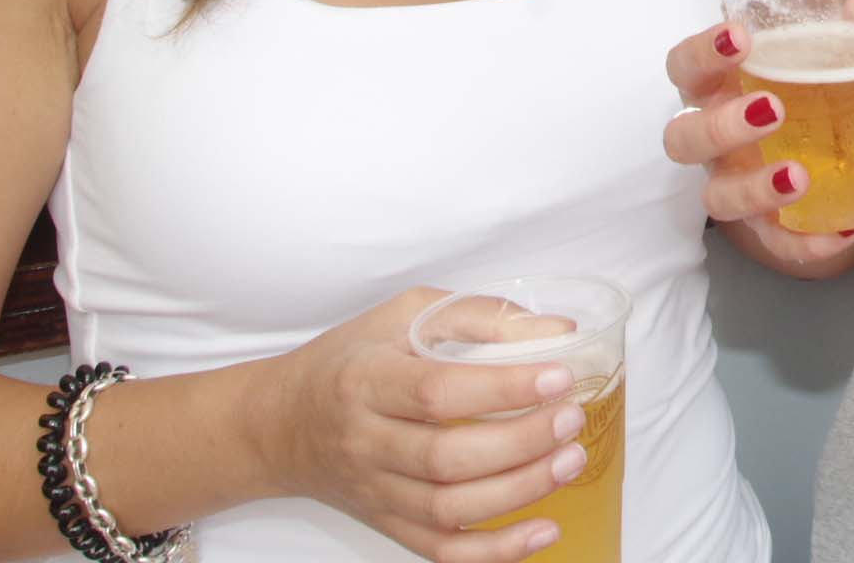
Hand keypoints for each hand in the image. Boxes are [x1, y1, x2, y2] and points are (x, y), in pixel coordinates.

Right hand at [246, 289, 588, 562]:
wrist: (281, 423)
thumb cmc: (352, 359)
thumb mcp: (404, 314)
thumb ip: (479, 315)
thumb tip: (558, 329)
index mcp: (366, 381)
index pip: (436, 392)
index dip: (502, 389)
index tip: (558, 376)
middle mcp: (365, 442)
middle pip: (445, 457)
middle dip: (520, 442)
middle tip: (572, 418)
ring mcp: (375, 491)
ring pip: (448, 509)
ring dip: (519, 491)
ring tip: (570, 460)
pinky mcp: (387, 523)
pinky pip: (441, 550)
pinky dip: (496, 551)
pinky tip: (543, 530)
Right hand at [662, 22, 853, 272]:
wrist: (829, 157)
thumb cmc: (810, 87)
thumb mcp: (832, 47)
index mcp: (719, 87)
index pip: (685, 67)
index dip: (702, 52)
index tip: (741, 36)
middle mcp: (714, 141)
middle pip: (684, 138)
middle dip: (722, 125)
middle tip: (773, 109)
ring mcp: (735, 186)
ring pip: (718, 198)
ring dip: (753, 189)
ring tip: (798, 176)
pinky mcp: (767, 230)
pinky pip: (777, 244)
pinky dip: (805, 243)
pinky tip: (841, 231)